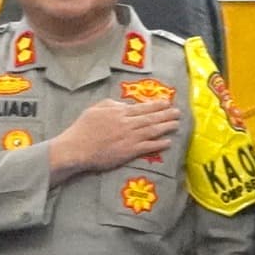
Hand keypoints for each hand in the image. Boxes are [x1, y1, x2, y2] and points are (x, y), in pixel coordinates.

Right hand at [51, 98, 181, 175]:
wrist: (76, 148)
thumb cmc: (82, 129)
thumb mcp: (95, 109)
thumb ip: (111, 104)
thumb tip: (125, 104)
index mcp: (119, 112)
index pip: (143, 107)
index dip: (157, 105)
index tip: (167, 103)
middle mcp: (127, 123)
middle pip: (151, 118)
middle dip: (167, 114)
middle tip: (178, 112)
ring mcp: (129, 138)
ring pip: (153, 130)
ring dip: (167, 127)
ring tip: (177, 124)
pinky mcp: (129, 152)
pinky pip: (148, 147)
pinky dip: (159, 144)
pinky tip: (168, 142)